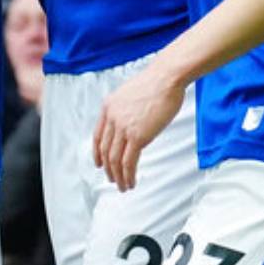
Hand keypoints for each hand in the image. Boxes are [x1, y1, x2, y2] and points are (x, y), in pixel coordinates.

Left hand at [92, 64, 185, 190]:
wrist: (166, 77)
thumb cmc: (156, 83)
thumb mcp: (130, 94)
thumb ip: (126, 110)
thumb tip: (130, 124)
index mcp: (108, 107)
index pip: (97, 136)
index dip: (97, 153)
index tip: (99, 164)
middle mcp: (112, 118)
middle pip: (106, 151)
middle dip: (109, 169)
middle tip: (113, 179)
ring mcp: (124, 128)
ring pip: (115, 160)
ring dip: (118, 177)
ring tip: (123, 186)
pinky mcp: (138, 136)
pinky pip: (129, 162)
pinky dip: (128, 175)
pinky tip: (131, 181)